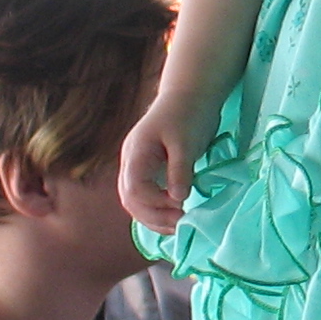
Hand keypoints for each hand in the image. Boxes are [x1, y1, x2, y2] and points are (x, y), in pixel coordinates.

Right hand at [116, 96, 207, 231]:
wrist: (190, 94)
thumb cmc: (188, 114)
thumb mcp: (187, 142)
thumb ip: (180, 170)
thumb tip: (177, 199)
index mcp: (136, 153)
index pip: (134, 190)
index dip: (155, 204)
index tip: (180, 206)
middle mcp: (131, 162)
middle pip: (130, 200)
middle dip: (153, 217)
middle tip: (180, 224)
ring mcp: (137, 166)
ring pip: (135, 201)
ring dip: (154, 217)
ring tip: (178, 225)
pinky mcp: (148, 169)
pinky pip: (145, 195)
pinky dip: (157, 209)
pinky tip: (173, 215)